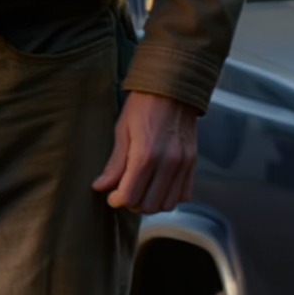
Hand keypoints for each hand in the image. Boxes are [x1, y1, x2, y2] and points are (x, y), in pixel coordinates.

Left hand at [93, 91, 198, 213]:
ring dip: (152, 203)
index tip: (112, 196)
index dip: (117, 200)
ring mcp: (184, 164)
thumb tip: (100, 187)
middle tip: (124, 193)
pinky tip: (158, 186)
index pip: (130, 195)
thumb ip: (114, 164)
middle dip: (133, 204)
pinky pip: (184, 194)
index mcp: (146, 154)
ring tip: (141, 191)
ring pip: (168, 204)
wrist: (173, 89)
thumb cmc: (143, 106)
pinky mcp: (193, 163)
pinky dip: (170, 196)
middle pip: (149, 205)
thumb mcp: (122, 131)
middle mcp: (168, 162)